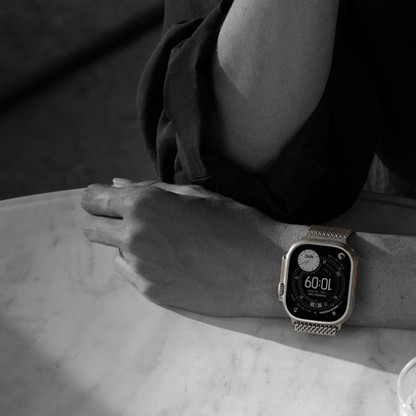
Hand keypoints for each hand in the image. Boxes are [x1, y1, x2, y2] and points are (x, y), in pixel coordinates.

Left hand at [81, 180, 292, 316]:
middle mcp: (135, 235)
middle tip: (127, 216)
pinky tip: (174, 257)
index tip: (106, 197)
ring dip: (128, 242)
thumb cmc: (235, 221)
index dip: (98, 196)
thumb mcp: (196, 195)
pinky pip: (132, 271)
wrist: (261, 266)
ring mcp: (141, 268)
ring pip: (114, 251)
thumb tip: (117, 185)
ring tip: (166, 239)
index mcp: (145, 204)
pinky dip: (143, 262)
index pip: (94, 199)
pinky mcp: (151, 291)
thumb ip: (151, 190)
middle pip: (92, 228)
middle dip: (103, 219)